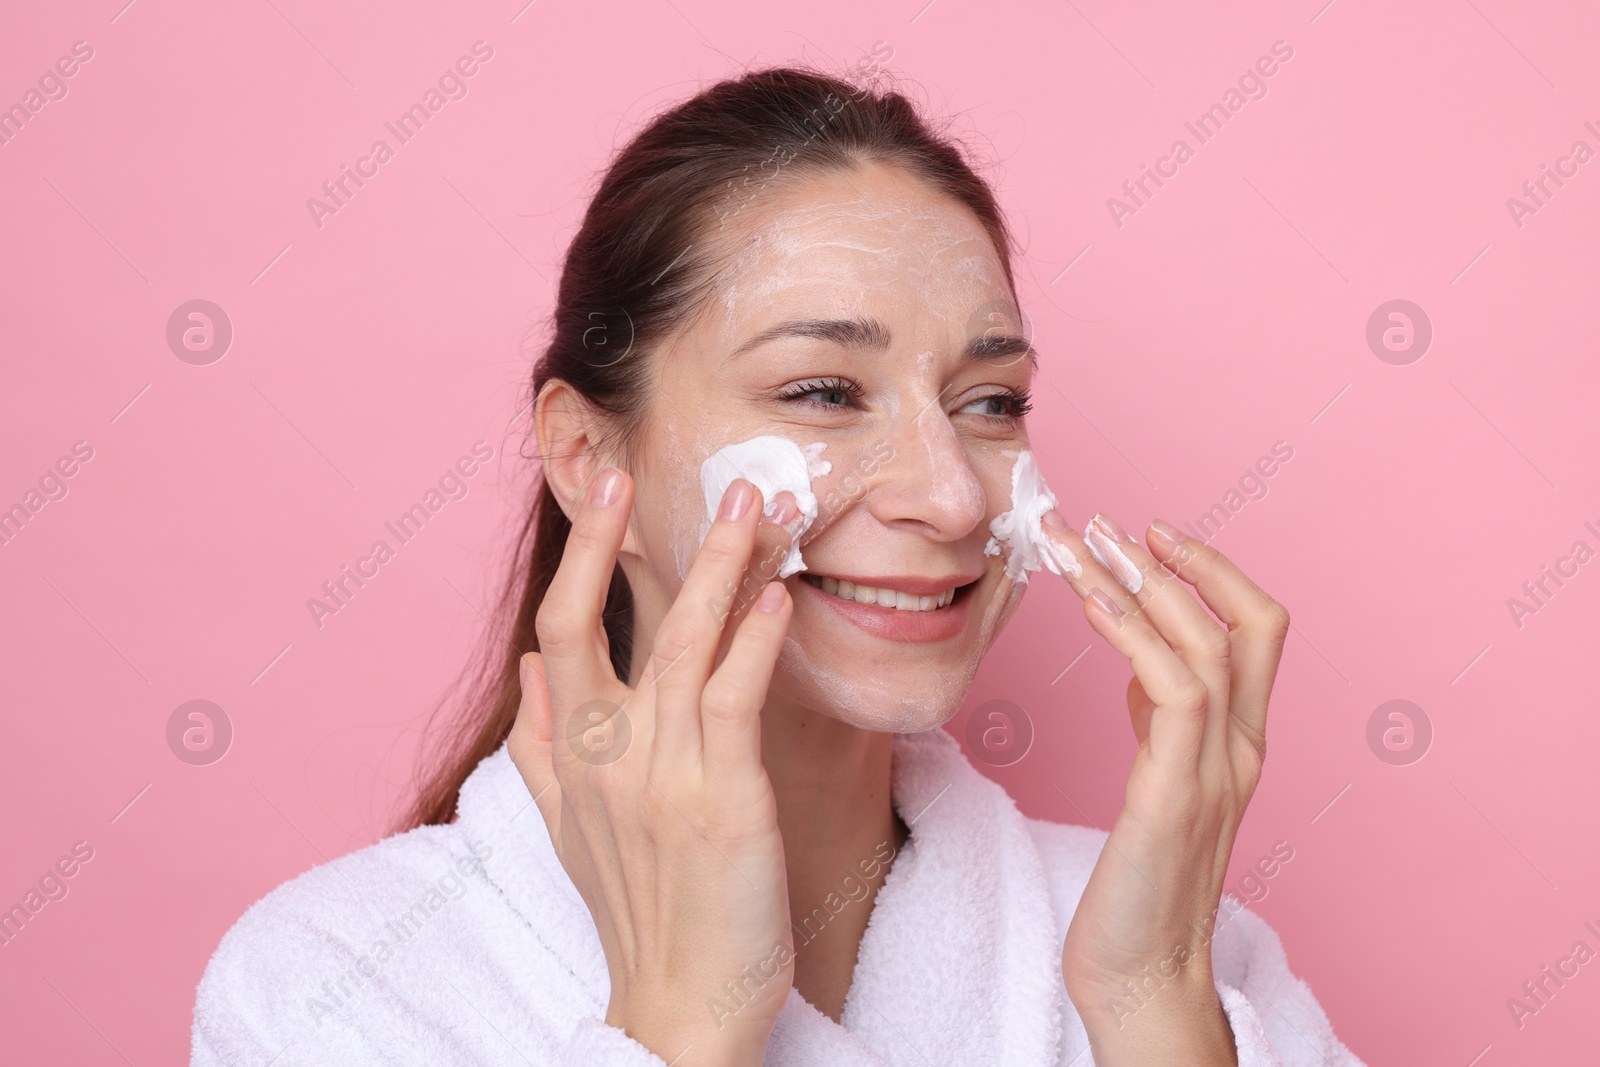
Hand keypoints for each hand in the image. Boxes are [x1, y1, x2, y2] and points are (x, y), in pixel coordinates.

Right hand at [508, 468, 799, 1066]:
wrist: (677, 1005)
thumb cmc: (636, 913)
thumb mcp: (568, 826)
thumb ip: (540, 743)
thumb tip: (527, 665)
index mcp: (570, 753)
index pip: (559, 629)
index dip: (577, 555)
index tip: (601, 492)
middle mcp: (605, 754)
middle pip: (603, 621)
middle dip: (620, 537)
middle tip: (647, 467)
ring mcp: (661, 774)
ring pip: (680, 643)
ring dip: (717, 566)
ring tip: (754, 507)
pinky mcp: (723, 799)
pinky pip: (735, 698)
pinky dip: (755, 640)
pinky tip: (778, 597)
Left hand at [1045, 511, 1288, 1065]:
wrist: (1141, 976)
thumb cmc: (1137, 885)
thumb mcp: (1154, 782)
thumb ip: (1159, 722)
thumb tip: (1138, 660)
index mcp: (1239, 745)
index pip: (1256, 633)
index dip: (1213, 573)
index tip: (1153, 536)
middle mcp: (1241, 751)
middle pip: (1251, 624)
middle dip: (1184, 561)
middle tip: (1114, 521)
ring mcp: (1215, 773)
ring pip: (1204, 644)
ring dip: (1141, 583)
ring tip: (1083, 542)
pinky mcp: (1173, 796)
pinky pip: (1169, 689)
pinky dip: (1132, 634)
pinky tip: (1088, 602)